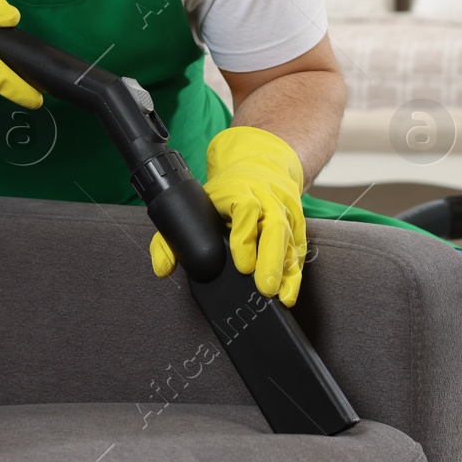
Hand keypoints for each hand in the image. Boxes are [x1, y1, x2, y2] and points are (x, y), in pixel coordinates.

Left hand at [150, 126, 306, 304]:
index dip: (245, 237)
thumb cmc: (226, 192)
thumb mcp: (198, 203)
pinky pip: (299, 249)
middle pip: (274, 227)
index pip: (247, 208)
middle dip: (271, 259)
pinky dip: (295, 273)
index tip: (242, 265)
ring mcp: (285, 212)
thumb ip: (172, 237)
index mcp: (239, 190)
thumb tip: (162, 268)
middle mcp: (267, 200)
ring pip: (290, 239)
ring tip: (279, 297)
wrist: (261, 164)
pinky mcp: (297, 226)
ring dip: (286, 270)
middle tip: (265, 288)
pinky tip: (289, 292)